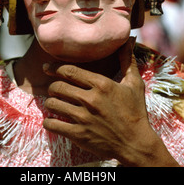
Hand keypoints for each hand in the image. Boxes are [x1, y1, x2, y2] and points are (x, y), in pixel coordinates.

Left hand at [43, 38, 177, 166]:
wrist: (136, 144)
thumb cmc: (135, 112)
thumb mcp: (134, 83)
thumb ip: (127, 60)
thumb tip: (128, 40)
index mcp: (102, 84)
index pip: (70, 71)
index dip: (54, 68)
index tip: (46, 67)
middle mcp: (91, 99)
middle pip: (58, 86)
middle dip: (52, 86)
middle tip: (53, 88)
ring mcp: (84, 118)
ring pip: (53, 104)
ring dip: (50, 102)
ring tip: (53, 103)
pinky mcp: (79, 135)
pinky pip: (53, 124)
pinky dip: (49, 121)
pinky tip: (52, 120)